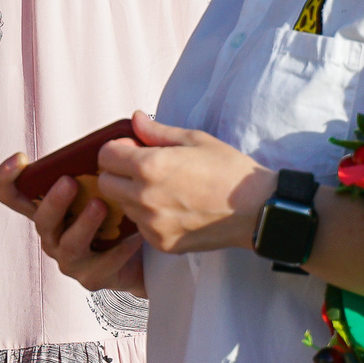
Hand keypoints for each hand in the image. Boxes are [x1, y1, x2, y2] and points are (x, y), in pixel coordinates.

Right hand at [0, 153, 146, 294]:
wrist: (141, 256)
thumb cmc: (117, 215)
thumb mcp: (107, 187)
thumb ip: (108, 162)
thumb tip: (134, 121)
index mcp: (49, 209)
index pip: (13, 195)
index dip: (8, 177)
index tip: (21, 158)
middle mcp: (52, 234)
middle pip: (40, 220)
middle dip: (53, 201)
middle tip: (69, 181)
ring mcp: (68, 258)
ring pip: (68, 244)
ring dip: (83, 224)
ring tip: (100, 206)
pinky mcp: (91, 276)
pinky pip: (102, 264)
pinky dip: (119, 249)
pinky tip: (134, 235)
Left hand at [92, 110, 276, 255]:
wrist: (258, 210)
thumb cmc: (229, 170)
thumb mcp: (195, 139)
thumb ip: (157, 131)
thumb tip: (134, 119)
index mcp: (150, 166)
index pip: (105, 156)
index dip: (116, 149)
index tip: (133, 148)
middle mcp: (145, 197)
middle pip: (106, 183)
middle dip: (117, 173)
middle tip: (143, 169)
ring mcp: (152, 224)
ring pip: (122, 206)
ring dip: (132, 195)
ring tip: (163, 189)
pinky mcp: (162, 244)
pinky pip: (141, 227)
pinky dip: (149, 217)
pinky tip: (174, 208)